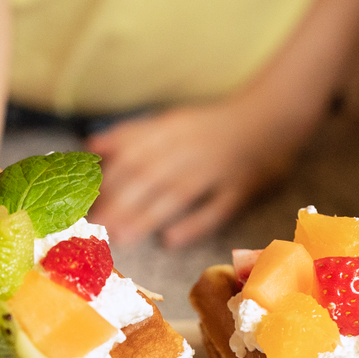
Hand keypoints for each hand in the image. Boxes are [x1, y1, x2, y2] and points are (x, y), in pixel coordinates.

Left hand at [86, 98, 301, 247]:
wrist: (272, 116)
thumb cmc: (212, 127)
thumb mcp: (171, 121)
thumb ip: (132, 134)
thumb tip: (91, 145)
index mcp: (173, 130)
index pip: (135, 154)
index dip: (109, 177)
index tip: (86, 200)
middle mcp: (193, 148)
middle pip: (152, 176)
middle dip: (122, 200)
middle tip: (96, 226)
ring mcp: (218, 170)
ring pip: (178, 194)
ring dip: (148, 215)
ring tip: (121, 236)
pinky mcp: (241, 189)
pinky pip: (216, 209)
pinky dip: (193, 224)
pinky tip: (170, 240)